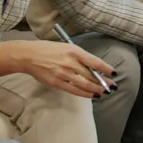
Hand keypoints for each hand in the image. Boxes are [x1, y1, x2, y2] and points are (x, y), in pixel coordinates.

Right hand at [1, 40, 115, 97]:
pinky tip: (92, 95)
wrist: (29, 55)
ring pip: (85, 84)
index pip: (95, 62)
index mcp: (74, 51)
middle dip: (104, 82)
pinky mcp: (56, 83)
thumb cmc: (48, 49)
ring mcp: (63, 74)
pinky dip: (85, 93)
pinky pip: (74, 90)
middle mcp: (70, 62)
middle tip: (112, 86)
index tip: (114, 73)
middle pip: (91, 75)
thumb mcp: (67, 47)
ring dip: (96, 89)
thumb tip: (94, 67)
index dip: (106, 69)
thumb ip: (80, 56)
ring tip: (104, 92)